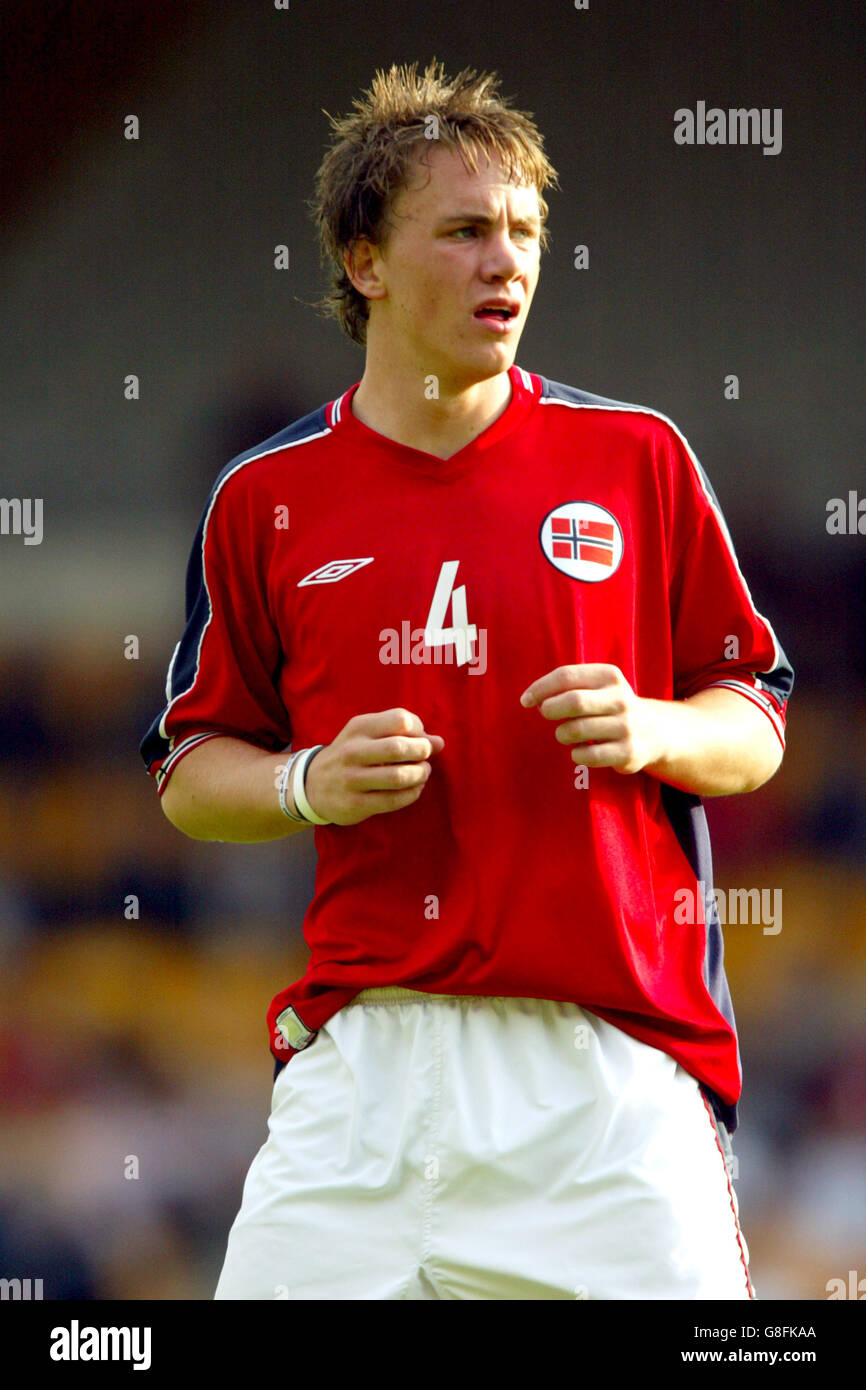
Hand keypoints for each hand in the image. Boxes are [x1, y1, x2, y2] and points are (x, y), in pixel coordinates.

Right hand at [304, 708, 444, 824]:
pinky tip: (414, 789)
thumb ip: (402, 735)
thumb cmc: (351, 755)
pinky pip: (394, 800)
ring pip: (399, 776)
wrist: (312, 785)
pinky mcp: (356, 804)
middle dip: (422, 752)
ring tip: (422, 773)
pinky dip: (412, 794)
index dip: (419, 729)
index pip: (400, 720)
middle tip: (425, 756)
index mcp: (359, 727)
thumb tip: (439, 742)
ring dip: (420, 775)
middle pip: (399, 747)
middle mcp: (353, 751)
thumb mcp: (368, 736)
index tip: (419, 738)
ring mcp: (352, 779)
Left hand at [519, 664, 665, 774]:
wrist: (655, 732)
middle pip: (573, 702)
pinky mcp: (628, 752)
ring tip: (566, 734)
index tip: (526, 700)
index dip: (540, 688)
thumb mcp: (597, 687)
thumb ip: (567, 687)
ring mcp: (627, 727)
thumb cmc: (611, 707)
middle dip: (550, 709)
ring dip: (562, 734)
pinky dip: (575, 754)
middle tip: (546, 715)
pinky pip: (587, 755)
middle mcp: (621, 699)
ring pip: (576, 730)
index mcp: (610, 676)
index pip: (566, 675)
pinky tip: (580, 750)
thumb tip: (532, 700)